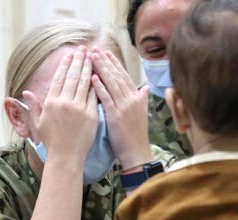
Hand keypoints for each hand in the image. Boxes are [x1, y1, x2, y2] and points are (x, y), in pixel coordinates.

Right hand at [24, 46, 97, 165]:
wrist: (66, 156)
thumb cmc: (51, 141)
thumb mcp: (38, 123)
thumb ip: (34, 106)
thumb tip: (25, 93)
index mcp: (51, 102)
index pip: (59, 78)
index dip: (65, 64)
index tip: (69, 54)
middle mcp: (64, 103)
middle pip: (72, 76)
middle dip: (78, 60)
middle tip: (83, 49)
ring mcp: (78, 108)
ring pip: (84, 83)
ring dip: (88, 68)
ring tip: (92, 57)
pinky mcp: (91, 115)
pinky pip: (94, 96)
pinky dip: (96, 84)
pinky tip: (99, 75)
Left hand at [91, 49, 152, 168]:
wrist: (137, 152)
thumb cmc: (136, 136)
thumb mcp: (142, 114)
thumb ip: (142, 100)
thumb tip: (145, 88)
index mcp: (137, 98)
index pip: (124, 76)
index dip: (114, 64)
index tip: (106, 52)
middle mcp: (132, 99)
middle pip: (117, 76)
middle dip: (106, 62)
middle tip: (95, 49)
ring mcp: (124, 107)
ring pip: (112, 84)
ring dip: (101, 69)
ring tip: (92, 57)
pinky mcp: (116, 116)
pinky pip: (107, 98)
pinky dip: (100, 87)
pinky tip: (92, 77)